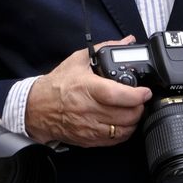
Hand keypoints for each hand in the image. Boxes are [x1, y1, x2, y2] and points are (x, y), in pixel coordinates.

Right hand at [24, 37, 151, 145]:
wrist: (37, 107)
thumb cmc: (58, 84)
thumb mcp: (79, 60)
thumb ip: (105, 48)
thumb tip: (127, 41)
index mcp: (87, 88)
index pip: (117, 95)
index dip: (137, 95)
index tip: (145, 92)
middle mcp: (89, 110)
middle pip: (125, 115)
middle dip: (139, 107)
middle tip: (140, 100)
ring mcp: (89, 127)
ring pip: (123, 130)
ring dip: (134, 121)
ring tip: (133, 111)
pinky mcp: (88, 140)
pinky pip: (114, 141)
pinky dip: (124, 133)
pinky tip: (123, 123)